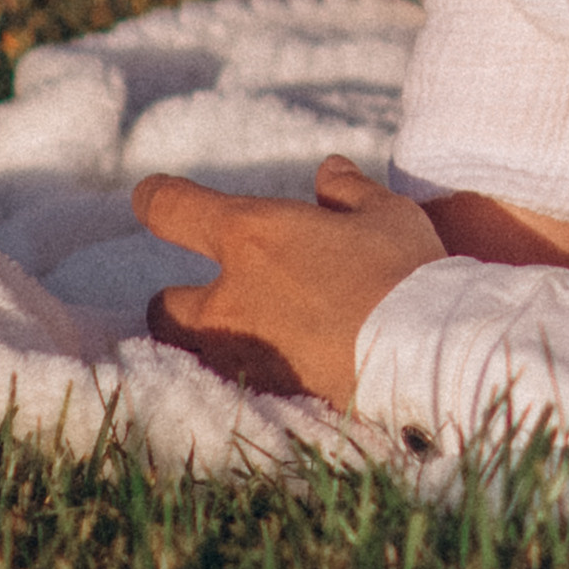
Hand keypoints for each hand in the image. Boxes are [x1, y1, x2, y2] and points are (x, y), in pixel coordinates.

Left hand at [136, 157, 444, 409]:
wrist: (419, 355)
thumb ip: (349, 191)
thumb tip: (329, 172)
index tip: (149, 195)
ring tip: (247, 336)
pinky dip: (247, 371)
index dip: (156, 199)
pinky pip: (235, 380)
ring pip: (196, 351)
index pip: (173, 210)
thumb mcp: (384, 213)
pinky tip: (280, 367)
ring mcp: (242, 354)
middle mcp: (230, 298)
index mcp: (251, 236)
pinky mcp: (264, 396)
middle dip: (179, 301)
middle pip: (164, 306)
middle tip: (215, 294)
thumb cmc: (401, 269)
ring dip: (211, 341)